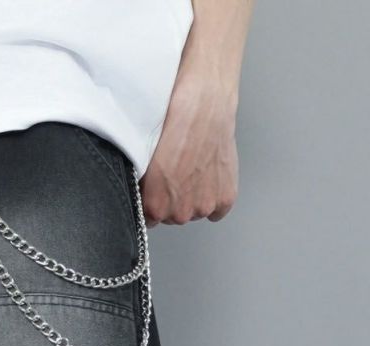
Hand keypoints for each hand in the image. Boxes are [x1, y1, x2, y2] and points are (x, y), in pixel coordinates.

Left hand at [140, 72, 239, 224]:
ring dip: (194, 197)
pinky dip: (215, 197)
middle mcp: (181, 213)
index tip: (157, 187)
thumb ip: (144, 186)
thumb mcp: (144, 157)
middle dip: (173, 199)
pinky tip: (209, 177)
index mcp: (155, 206)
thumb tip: (143, 194)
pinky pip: (218, 212)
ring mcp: (205, 206)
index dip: (152, 201)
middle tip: (178, 170)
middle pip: (173, 217)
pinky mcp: (226, 197)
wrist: (204, 103)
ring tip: (195, 168)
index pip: (149, 219)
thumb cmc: (173, 123)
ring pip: (195, 212)